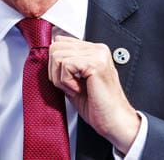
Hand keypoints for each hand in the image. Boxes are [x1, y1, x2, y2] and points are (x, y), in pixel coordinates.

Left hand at [48, 36, 140, 153]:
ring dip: (60, 78)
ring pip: (57, 56)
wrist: (114, 122)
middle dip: (54, 71)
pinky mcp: (96, 63)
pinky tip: (78, 90)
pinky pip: (65, 65)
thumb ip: (64, 66)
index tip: (66, 80)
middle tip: (69, 86)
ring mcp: (98, 54)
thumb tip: (49, 56)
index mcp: (94, 50)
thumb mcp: (75, 81)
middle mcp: (97, 49)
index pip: (61, 41)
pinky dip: (66, 82)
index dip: (55, 63)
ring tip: (75, 88)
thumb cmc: (97, 106)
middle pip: (56, 47)